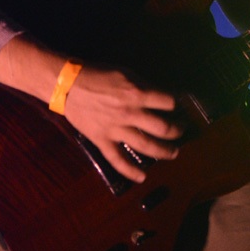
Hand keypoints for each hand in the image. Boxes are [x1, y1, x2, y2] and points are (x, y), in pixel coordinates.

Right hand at [64, 64, 181, 182]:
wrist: (67, 85)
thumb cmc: (97, 74)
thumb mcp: (125, 73)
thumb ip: (143, 85)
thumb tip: (161, 96)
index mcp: (137, 93)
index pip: (168, 102)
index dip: (178, 104)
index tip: (180, 107)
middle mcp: (130, 113)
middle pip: (163, 127)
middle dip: (177, 130)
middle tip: (182, 131)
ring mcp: (116, 129)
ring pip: (146, 145)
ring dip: (164, 151)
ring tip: (173, 153)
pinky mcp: (102, 140)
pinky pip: (117, 160)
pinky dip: (130, 171)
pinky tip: (142, 177)